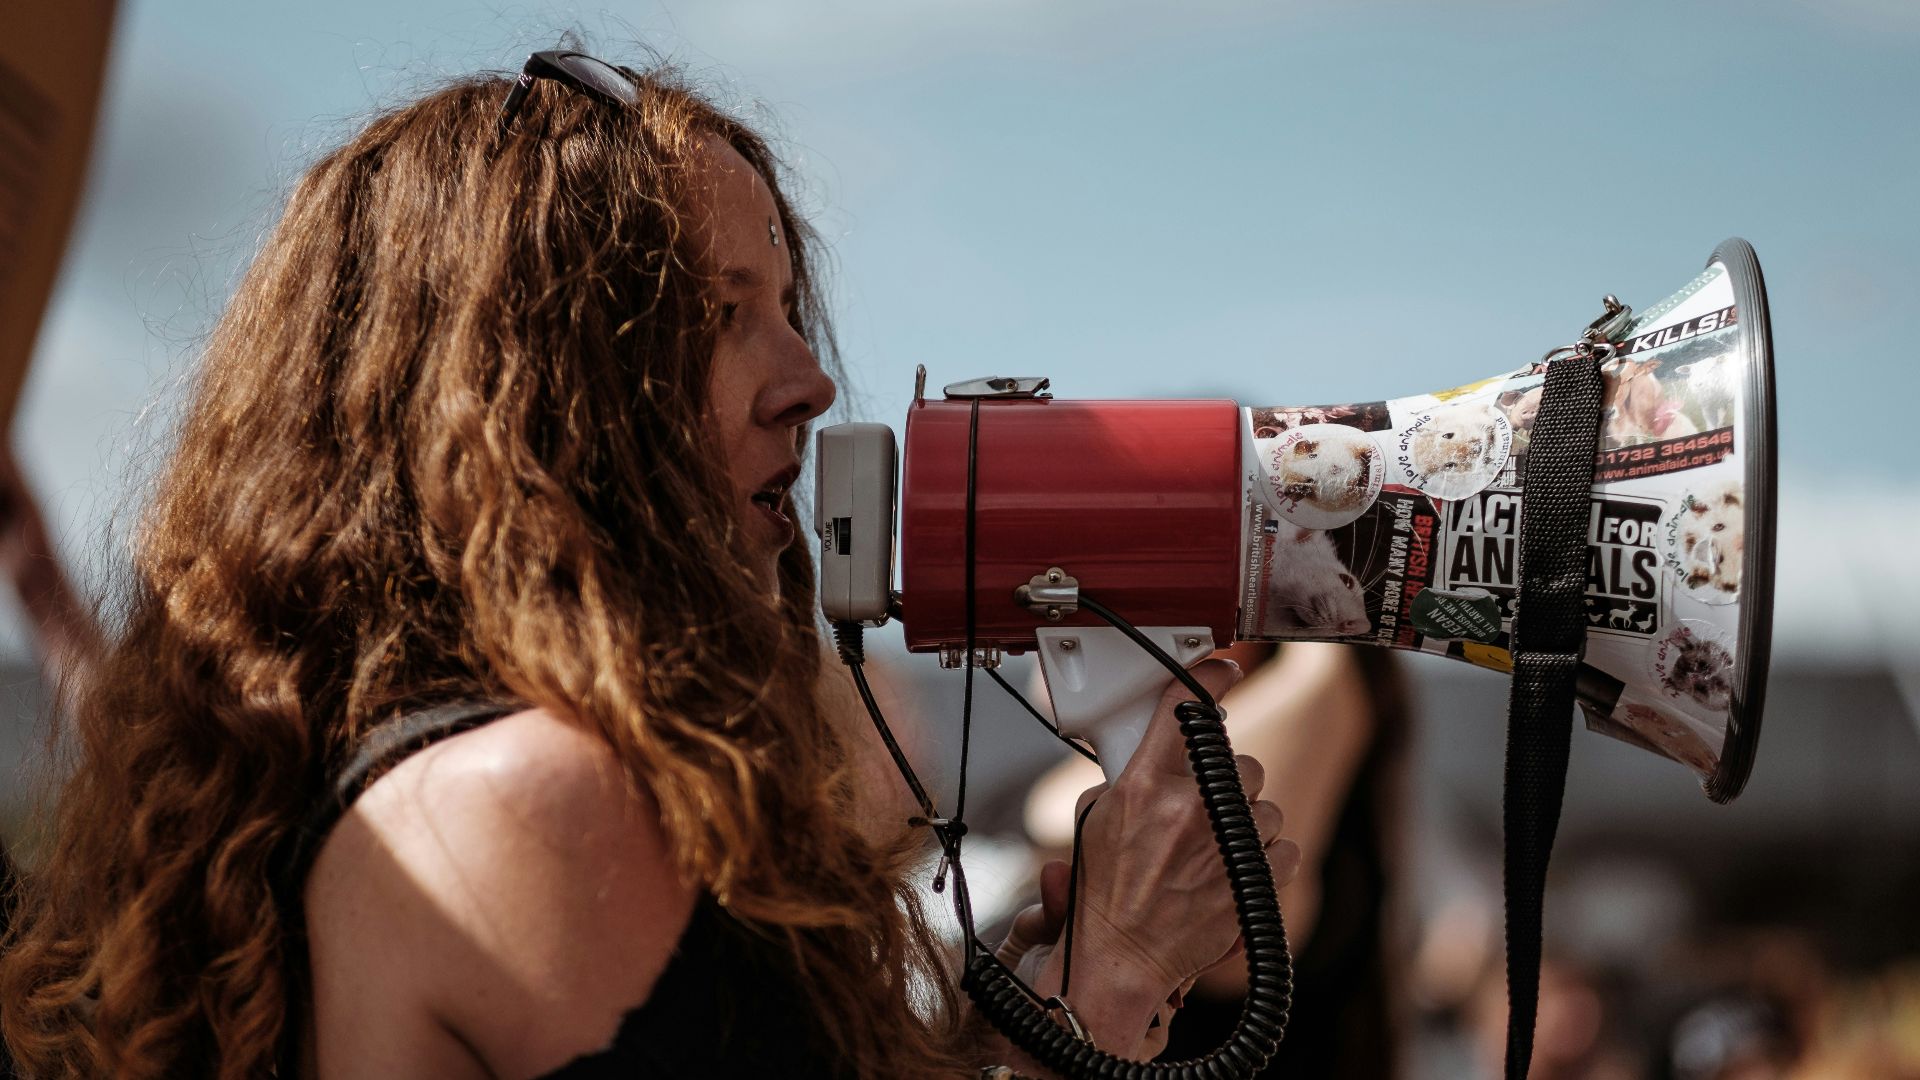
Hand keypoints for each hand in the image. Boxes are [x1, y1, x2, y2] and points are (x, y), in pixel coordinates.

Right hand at [998, 659, 1301, 1054]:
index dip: (1209, 678)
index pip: (1185, 708)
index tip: (1222, 669)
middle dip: (1225, 778)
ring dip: (1245, 821)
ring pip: (1263, 804)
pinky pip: (1284, 846)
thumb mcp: (1097, 819)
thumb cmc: (1104, 896)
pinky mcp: (1252, 881)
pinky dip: (1267, 857)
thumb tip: (1159, 749)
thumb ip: (1130, 776)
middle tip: (1201, 803)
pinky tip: (1237, 869)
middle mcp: (1189, 808)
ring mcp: (1225, 845)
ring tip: (1214, 847)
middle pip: (1238, 760)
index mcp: (1144, 785)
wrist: (1121, 959)